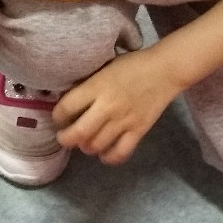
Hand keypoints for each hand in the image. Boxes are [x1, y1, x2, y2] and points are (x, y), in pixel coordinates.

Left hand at [52, 50, 179, 163]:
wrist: (165, 70)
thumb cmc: (132, 65)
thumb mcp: (104, 68)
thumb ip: (88, 85)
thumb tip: (69, 101)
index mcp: (96, 87)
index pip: (65, 108)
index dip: (57, 116)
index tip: (59, 118)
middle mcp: (107, 106)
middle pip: (78, 133)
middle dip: (66, 139)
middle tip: (65, 137)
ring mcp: (124, 121)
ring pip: (96, 146)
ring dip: (86, 147)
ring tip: (85, 143)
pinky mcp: (139, 131)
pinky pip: (119, 153)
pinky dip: (108, 157)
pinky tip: (104, 153)